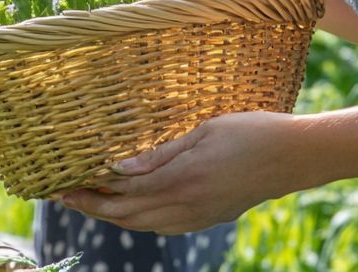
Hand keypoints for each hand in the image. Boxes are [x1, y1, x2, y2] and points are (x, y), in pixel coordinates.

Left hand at [58, 111, 309, 233]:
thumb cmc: (250, 131)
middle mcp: (186, 205)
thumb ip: (159, 153)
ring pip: (143, 224)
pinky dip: (138, 219)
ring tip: (88, 199)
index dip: (88, 192)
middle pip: (126, 215)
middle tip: (61, 195)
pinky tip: (130, 207)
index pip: (122, 193)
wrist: (295, 157)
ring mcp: (198, 216)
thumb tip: (117, 167)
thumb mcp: (202, 131)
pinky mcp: (208, 217)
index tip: (61, 185)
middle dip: (91, 206)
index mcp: (182, 180)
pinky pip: (163, 226)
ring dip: (112, 214)